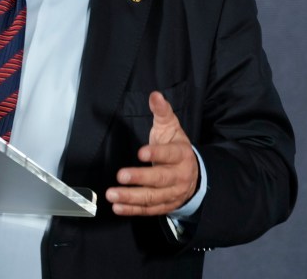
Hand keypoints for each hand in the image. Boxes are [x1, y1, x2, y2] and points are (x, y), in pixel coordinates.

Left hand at [105, 91, 198, 215]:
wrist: (194, 174)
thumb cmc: (175, 146)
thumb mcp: (171, 127)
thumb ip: (162, 112)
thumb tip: (155, 95)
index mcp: (181, 154)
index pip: (170, 154)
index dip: (156, 154)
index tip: (141, 152)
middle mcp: (179, 176)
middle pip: (160, 179)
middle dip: (140, 178)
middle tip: (121, 175)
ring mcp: (173, 193)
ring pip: (153, 197)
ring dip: (132, 197)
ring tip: (112, 194)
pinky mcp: (165, 205)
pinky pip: (149, 210)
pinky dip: (133, 210)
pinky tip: (117, 207)